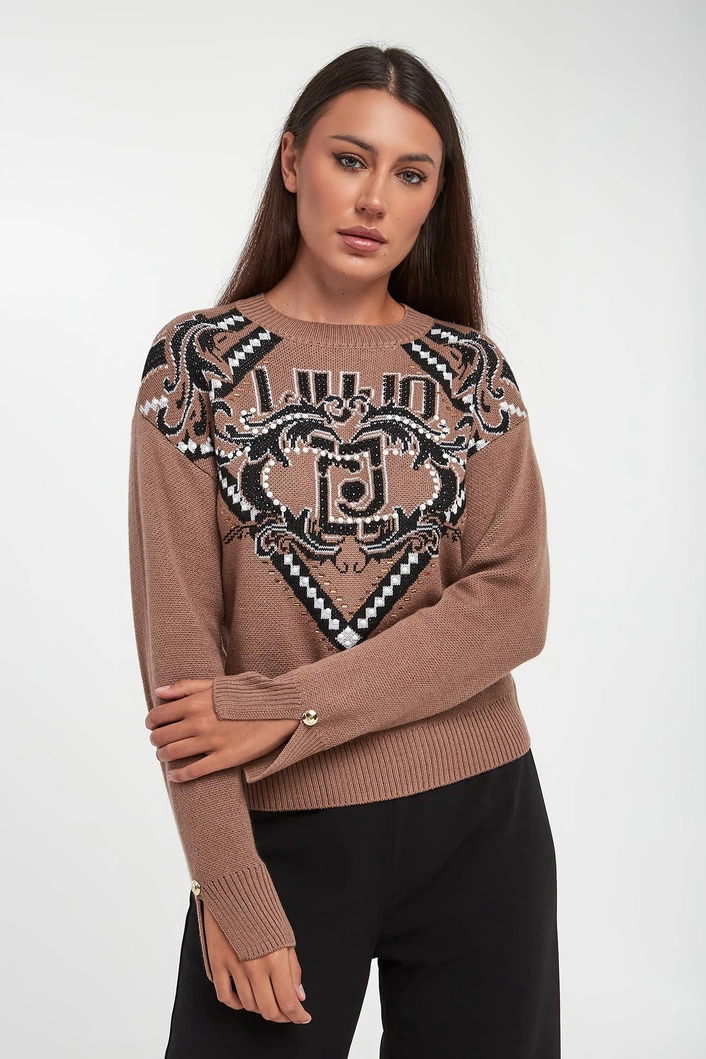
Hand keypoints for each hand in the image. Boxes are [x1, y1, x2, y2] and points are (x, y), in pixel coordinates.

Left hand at [145, 678, 298, 781]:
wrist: (281, 709)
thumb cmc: (249, 695)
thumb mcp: (217, 684)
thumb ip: (186, 687)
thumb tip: (158, 692)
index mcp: (196, 702)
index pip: (158, 715)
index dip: (151, 722)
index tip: (154, 726)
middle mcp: (199, 722)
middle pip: (161, 737)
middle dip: (156, 740)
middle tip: (160, 742)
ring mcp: (211, 742)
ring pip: (172, 754)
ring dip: (163, 756)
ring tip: (165, 756)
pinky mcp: (224, 758)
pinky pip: (193, 771)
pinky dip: (178, 776)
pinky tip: (174, 776)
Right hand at [203, 904, 311, 1022]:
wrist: (233, 888)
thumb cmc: (261, 909)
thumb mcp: (285, 936)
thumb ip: (292, 968)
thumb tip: (298, 995)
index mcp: (276, 958)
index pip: (288, 1001)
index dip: (298, 1015)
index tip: (303, 1017)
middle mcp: (255, 966)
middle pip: (269, 1009)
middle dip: (281, 1016)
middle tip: (287, 1013)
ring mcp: (234, 966)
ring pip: (249, 1005)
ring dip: (261, 1008)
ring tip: (268, 1001)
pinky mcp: (217, 964)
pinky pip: (225, 996)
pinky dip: (236, 1003)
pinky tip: (244, 1000)